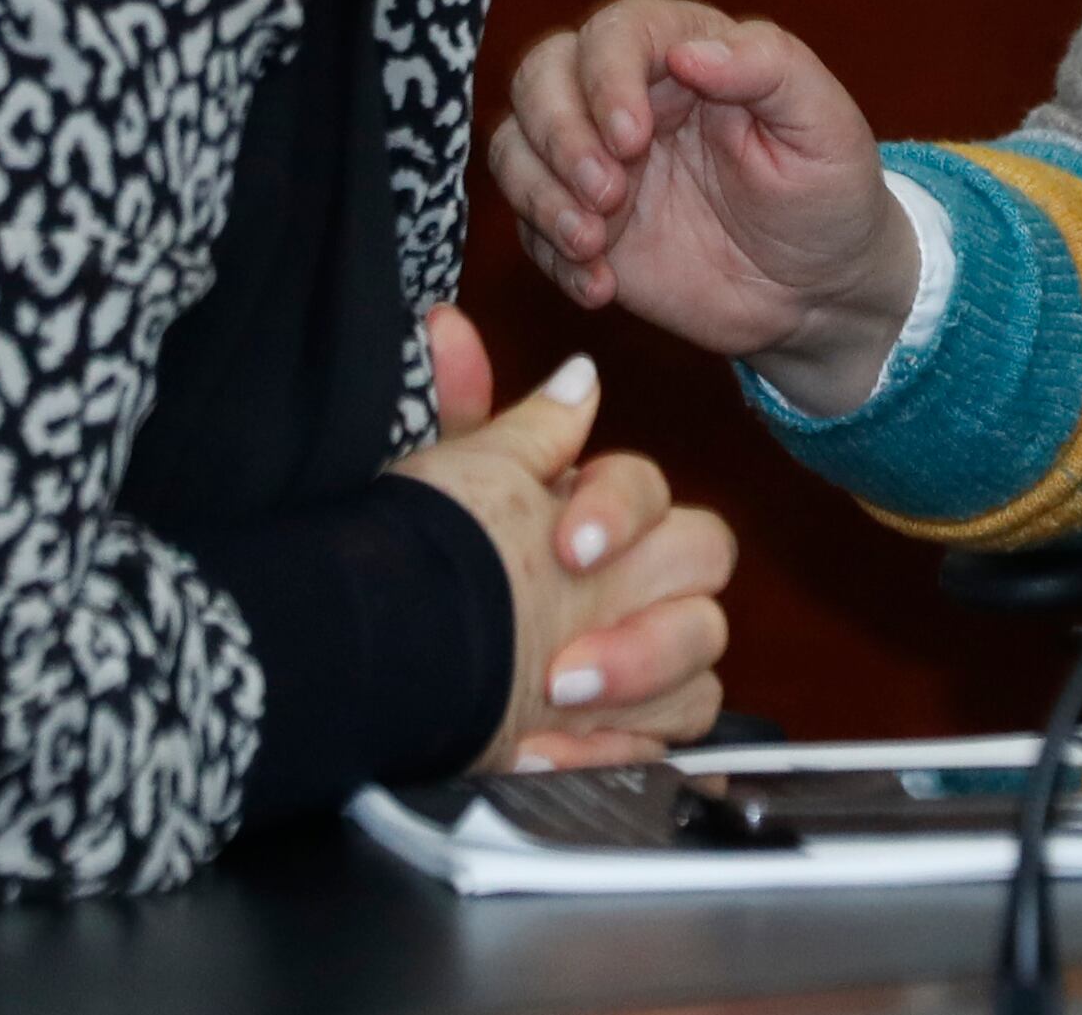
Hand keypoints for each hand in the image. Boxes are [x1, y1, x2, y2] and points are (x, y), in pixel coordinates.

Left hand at [388, 343, 738, 768]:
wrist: (378, 672)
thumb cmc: (421, 568)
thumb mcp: (439, 492)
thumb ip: (459, 415)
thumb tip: (451, 325)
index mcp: (594, 514)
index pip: (651, 492)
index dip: (619, 512)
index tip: (565, 545)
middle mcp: (628, 582)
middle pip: (704, 567)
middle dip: (647, 610)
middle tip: (566, 648)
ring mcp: (632, 663)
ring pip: (701, 664)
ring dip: (635, 682)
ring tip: (555, 697)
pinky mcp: (621, 736)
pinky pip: (661, 747)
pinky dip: (606, 754)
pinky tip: (544, 755)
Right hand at [491, 0, 914, 417]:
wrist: (821, 292)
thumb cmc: (829, 193)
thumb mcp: (825, 125)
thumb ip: (768, 68)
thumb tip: (686, 51)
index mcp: (684, 53)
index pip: (614, 32)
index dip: (605, 78)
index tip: (630, 138)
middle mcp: (627, 99)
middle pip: (540, 75)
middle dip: (558, 133)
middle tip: (607, 193)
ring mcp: (596, 164)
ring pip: (514, 146)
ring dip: (539, 193)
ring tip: (593, 243)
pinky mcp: (581, 227)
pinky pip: (527, 227)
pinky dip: (549, 256)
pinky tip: (602, 285)